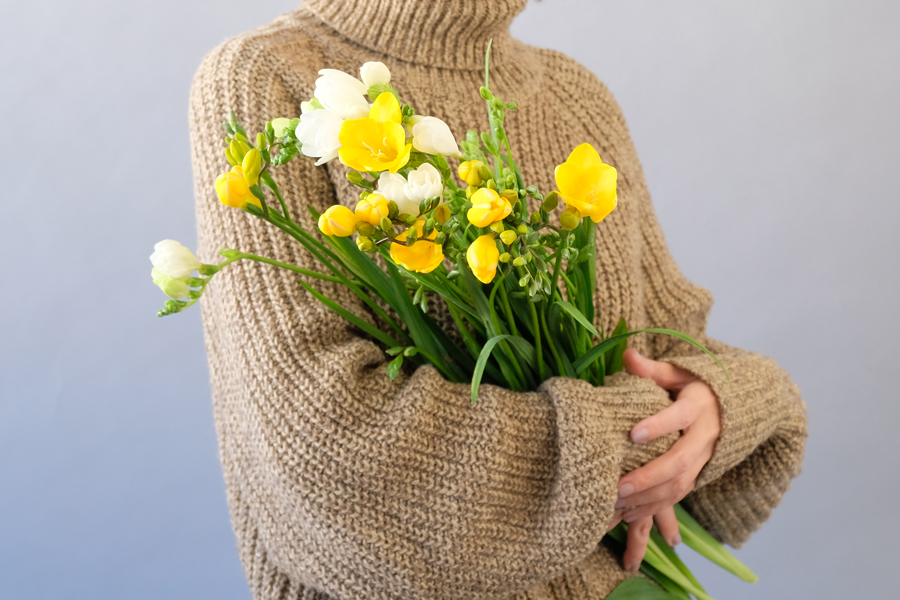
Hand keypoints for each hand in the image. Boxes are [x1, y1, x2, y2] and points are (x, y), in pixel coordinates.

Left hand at [606, 348, 721, 571]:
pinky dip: (656, 507)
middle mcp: (704, 435)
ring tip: (619, 502)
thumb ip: (652, 369)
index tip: (633, 434)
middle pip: (679, 460)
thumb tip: (627, 353)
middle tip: (620, 485)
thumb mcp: (679, 372)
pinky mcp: (700, 473)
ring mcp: (704, 457)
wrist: (737, 407)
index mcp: (698, 405)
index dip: (658, 425)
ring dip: (649, 497)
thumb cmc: (697, 385)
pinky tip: (631, 514)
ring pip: (680, 483)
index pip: (678, 416)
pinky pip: (680, 494)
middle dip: (649, 475)